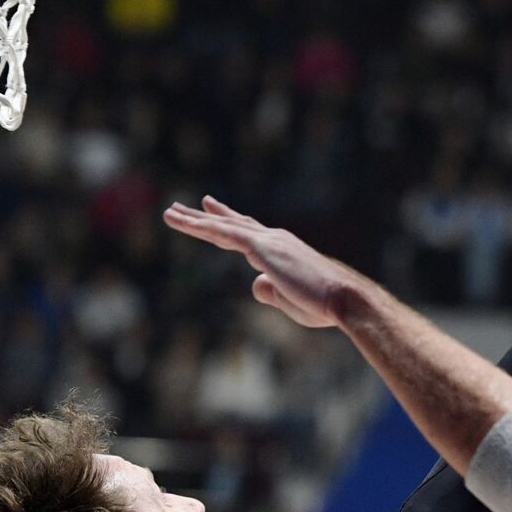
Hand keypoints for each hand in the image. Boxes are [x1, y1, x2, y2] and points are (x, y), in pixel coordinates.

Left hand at [163, 197, 341, 327]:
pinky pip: (226, 234)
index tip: (211, 210)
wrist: (342, 299)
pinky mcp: (263, 248)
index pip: (250, 233)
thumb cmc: (323, 305)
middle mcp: (276, 239)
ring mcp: (269, 241)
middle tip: (185, 206)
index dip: (229, 222)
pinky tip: (184, 223)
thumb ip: (271, 290)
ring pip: (223, 228)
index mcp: (284, 251)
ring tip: (169, 213)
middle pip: (234, 224)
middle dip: (208, 216)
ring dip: (194, 221)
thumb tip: (256, 285)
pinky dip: (204, 227)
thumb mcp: (290, 300)